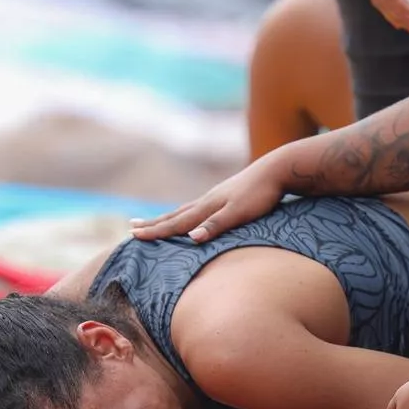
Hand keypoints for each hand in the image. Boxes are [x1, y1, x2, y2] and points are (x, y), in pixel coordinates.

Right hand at [129, 159, 284, 241]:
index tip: (133, 236)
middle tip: (131, 228)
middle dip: (152, 224)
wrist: (277, 170)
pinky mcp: (224, 197)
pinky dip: (183, 214)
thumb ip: (216, 226)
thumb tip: (191, 238)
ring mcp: (214, 198)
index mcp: (206, 207)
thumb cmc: (261, 195)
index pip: (175, 223)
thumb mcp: (239, 213)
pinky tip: (186, 215)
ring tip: (150, 221)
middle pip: (173, 215)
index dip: (155, 231)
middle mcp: (205, 201)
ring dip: (165, 218)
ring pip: (183, 210)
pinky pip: (195, 208)